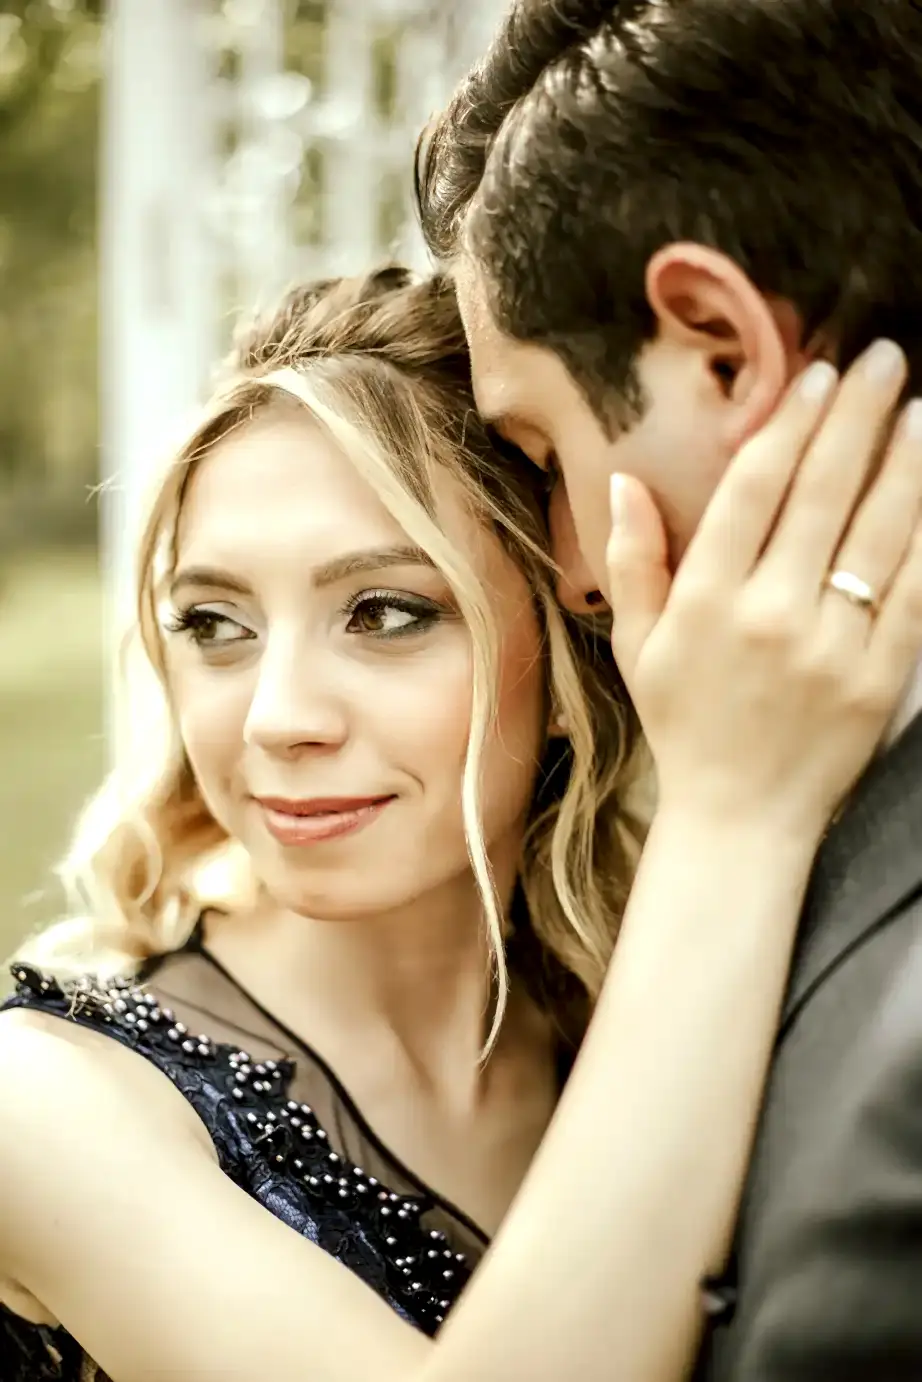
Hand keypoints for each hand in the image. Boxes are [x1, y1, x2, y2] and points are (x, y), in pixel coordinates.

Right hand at [608, 340, 921, 837]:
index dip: (790, 424)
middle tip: (884, 359)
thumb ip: (632, 561)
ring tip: (919, 409)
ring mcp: (833, 647)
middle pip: (824, 494)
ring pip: (879, 533)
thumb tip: (627, 479)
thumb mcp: (638, 646)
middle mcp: (771, 615)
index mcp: (707, 602)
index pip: (755, 490)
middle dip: (858, 418)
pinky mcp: (881, 679)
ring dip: (905, 463)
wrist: (739, 818)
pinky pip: (915, 593)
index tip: (818, 374)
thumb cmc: (684, 724)